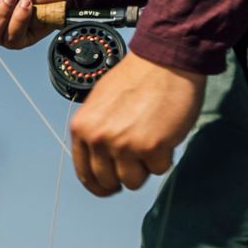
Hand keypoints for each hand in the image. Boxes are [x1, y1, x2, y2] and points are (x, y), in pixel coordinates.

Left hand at [68, 53, 204, 196]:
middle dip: (125, 174)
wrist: (165, 60)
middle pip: (109, 182)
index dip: (99, 185)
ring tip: (152, 140)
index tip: (109, 188)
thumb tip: (100, 160)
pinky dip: (165, 157)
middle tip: (138, 158)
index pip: (85, 173)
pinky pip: (159, 169)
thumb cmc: (137, 78)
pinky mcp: (151, 147)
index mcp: (82, 128)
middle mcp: (99, 139)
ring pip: (133, 180)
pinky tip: (165, 134)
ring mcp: (124, 145)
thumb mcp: (100, 104)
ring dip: (146, 166)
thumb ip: (96, 131)